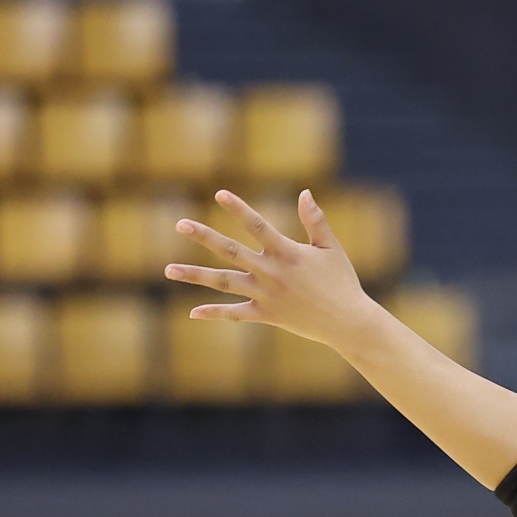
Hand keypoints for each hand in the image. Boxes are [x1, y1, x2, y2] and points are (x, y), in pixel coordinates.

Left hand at [169, 189, 385, 348]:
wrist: (348, 323)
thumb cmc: (342, 282)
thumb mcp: (331, 248)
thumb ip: (315, 221)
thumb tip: (304, 192)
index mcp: (287, 253)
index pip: (257, 225)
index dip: (238, 208)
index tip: (219, 193)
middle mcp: (271, 272)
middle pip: (230, 251)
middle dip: (204, 236)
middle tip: (180, 223)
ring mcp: (265, 295)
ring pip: (223, 282)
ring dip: (195, 275)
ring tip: (168, 269)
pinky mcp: (266, 314)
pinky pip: (235, 314)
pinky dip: (214, 313)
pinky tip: (192, 312)